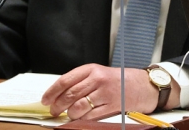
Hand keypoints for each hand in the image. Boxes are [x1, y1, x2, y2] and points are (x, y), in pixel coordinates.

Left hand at [41, 64, 179, 119]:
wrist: (143, 85)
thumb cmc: (118, 80)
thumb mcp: (98, 74)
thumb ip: (81, 81)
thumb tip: (59, 94)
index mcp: (91, 69)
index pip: (66, 80)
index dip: (52, 91)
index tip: (45, 99)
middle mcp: (98, 79)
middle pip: (70, 94)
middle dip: (58, 104)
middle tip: (53, 110)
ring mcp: (106, 93)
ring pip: (79, 106)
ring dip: (70, 113)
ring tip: (68, 115)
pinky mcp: (112, 106)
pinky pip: (91, 116)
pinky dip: (82, 120)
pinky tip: (79, 120)